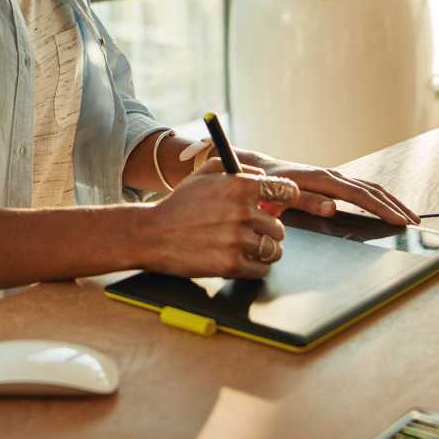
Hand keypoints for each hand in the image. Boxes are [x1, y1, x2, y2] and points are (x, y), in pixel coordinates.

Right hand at [142, 162, 299, 279]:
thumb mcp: (204, 173)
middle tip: (251, 231)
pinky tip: (240, 259)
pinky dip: (254, 267)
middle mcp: (242, 211)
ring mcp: (237, 240)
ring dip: (263, 251)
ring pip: (273, 250)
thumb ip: (238, 168)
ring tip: (247, 247)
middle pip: (279, 227)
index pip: (285, 190)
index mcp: (239, 186)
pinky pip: (260, 269)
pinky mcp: (231, 265)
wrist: (152, 234)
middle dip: (267, 230)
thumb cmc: (179, 204)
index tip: (283, 204)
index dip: (286, 198)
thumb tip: (264, 176)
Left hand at [261, 161, 419, 224]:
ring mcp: (336, 178)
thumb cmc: (269, 187)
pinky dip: (380, 198)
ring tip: (410, 217)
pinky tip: (389, 208)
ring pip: (371, 188)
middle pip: (373, 190)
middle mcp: (333, 176)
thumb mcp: (282, 197)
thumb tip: (332, 207)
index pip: (360, 196)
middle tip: (414, 223)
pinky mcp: (335, 183)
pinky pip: (363, 190)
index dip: (381, 208)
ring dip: (392, 202)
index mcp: (323, 180)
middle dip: (395, 206)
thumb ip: (306, 202)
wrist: (263, 171)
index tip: (399, 220)